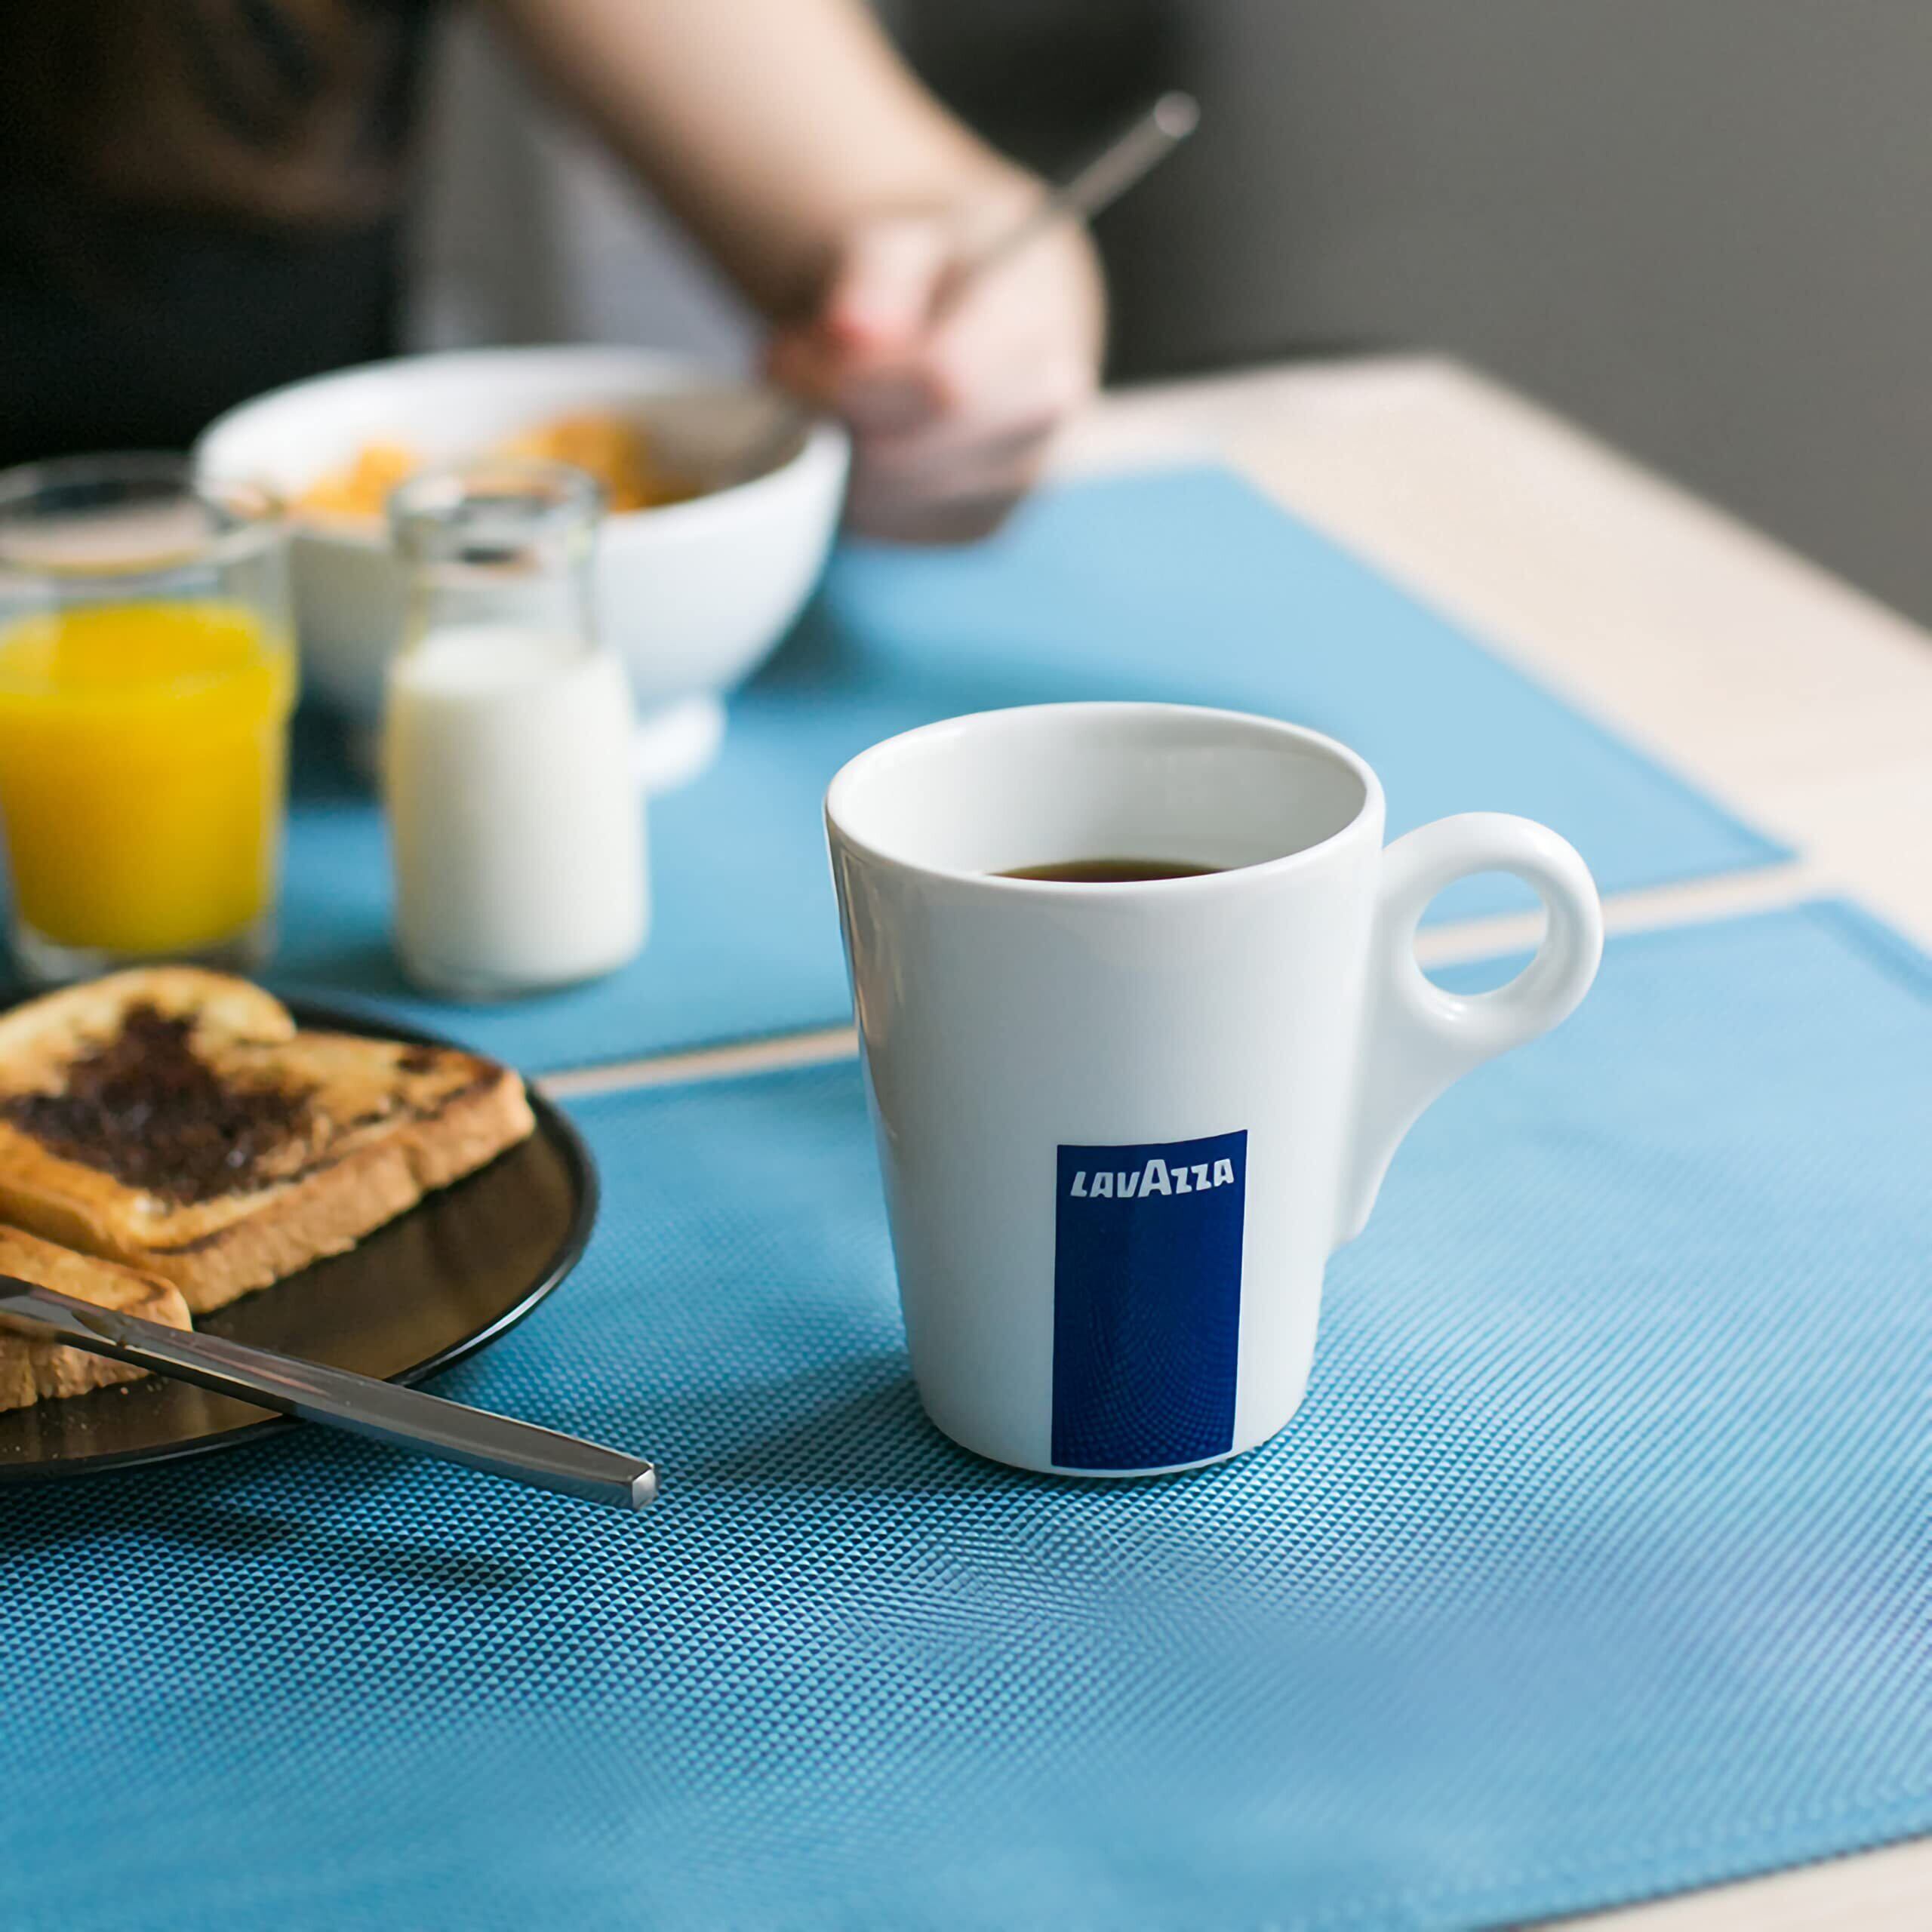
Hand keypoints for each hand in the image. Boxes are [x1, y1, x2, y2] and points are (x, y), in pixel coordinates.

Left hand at [765, 208, 1104, 543]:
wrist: (1003, 319)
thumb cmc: (950, 274)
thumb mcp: (912, 238)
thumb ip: (876, 272)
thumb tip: (850, 331)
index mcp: (1038, 350)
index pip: (941, 387)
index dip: (845, 379)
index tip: (785, 354)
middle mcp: (1037, 434)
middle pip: (903, 458)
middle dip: (827, 417)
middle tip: (791, 365)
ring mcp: (1010, 493)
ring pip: (883, 503)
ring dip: (830, 453)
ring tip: (824, 390)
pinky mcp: (975, 529)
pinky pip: (885, 525)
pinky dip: (847, 485)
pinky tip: (857, 432)